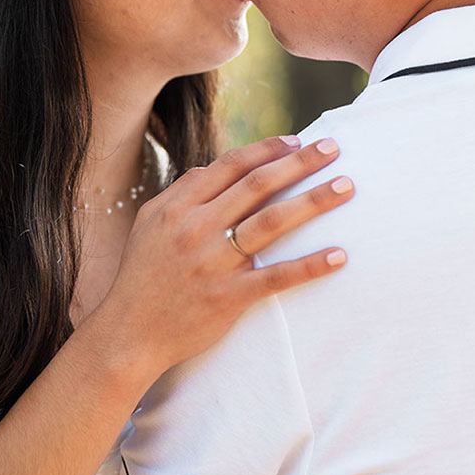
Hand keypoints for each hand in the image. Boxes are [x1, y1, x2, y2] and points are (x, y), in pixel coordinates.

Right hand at [97, 134, 351, 374]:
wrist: (128, 334)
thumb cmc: (141, 276)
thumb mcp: (149, 224)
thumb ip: (180, 192)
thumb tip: (212, 168)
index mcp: (179, 208)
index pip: (231, 166)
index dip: (266, 150)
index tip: (296, 141)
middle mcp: (197, 229)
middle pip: (258, 185)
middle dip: (299, 163)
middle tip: (333, 148)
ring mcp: (214, 263)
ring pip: (272, 222)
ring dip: (313, 201)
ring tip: (345, 186)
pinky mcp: (229, 297)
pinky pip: (277, 277)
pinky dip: (309, 265)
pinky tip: (339, 255)